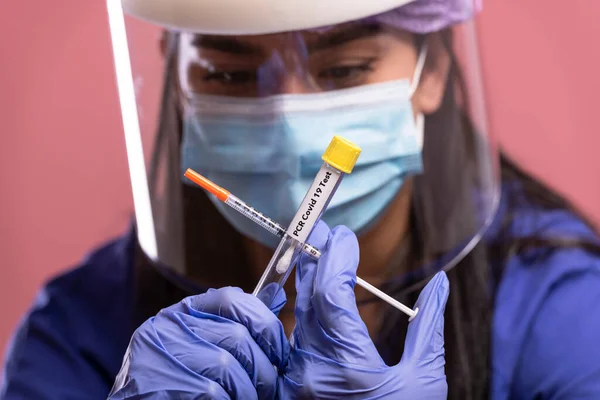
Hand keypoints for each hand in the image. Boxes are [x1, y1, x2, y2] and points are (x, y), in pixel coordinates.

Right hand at [109, 287, 288, 398]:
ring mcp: (159, 355)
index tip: (280, 353)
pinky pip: (212, 392)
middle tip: (268, 390)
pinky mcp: (157, 385)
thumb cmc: (178, 384)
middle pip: (237, 336)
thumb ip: (236, 324)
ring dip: (247, 392)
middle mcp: (167, 326)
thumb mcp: (203, 347)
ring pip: (228, 366)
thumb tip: (277, 297)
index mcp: (182, 313)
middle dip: (263, 369)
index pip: (232, 299)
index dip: (265, 325)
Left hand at [279, 222, 448, 398]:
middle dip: (316, 260)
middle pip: (307, 300)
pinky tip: (311, 294)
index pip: (331, 295)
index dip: (336, 258)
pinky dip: (303, 310)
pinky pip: (293, 338)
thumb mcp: (425, 381)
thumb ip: (429, 326)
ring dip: (309, 283)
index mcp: (348, 367)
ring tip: (320, 254)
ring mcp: (299, 380)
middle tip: (322, 231)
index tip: (345, 235)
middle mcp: (312, 372)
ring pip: (297, 318)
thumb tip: (440, 282)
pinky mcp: (294, 386)